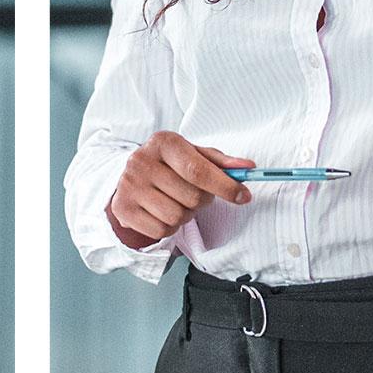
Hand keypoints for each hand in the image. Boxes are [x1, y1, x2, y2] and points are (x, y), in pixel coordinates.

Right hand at [105, 131, 252, 249]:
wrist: (132, 178)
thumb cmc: (170, 166)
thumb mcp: (194, 156)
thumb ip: (222, 162)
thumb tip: (249, 168)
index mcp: (162, 142)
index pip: (198, 170)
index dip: (225, 186)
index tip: (244, 196)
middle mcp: (141, 161)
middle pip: (191, 197)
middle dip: (201, 201)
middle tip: (194, 194)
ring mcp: (129, 186)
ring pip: (176, 216)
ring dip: (185, 216)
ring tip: (177, 203)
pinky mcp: (122, 209)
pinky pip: (160, 231)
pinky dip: (168, 228)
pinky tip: (162, 213)